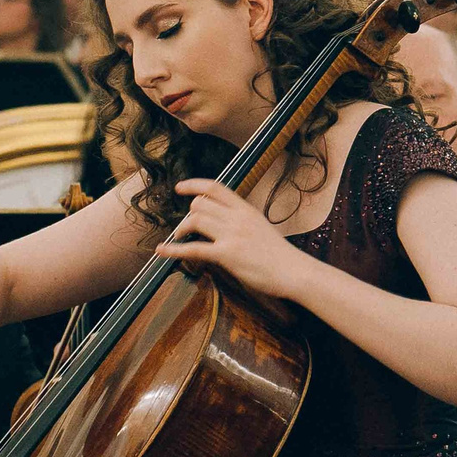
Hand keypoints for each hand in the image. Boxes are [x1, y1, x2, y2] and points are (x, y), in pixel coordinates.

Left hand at [155, 179, 312, 300]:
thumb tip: (224, 221)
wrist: (294, 271)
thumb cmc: (280, 254)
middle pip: (200, 204)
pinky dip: (173, 249)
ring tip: (180, 238)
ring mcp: (232, 235)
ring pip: (195, 220)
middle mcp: (237, 218)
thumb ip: (242, 221)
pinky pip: (193, 248)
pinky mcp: (227, 254)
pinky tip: (162, 251)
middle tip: (186, 228)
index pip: (215, 187)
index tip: (180, 188)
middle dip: (188, 215)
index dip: (194, 185)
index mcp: (246, 210)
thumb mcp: (260, 227)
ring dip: (181, 229)